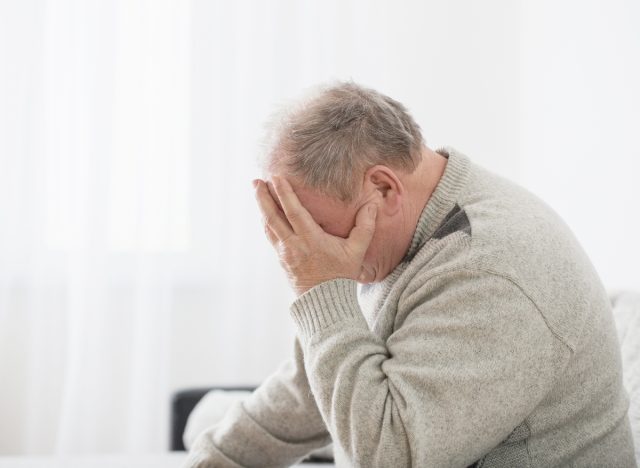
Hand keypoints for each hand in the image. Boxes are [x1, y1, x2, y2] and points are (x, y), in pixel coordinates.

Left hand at [253, 176, 376, 295]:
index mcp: (311, 240)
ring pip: (268, 227)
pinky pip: (271, 237)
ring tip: (258, 191)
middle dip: (263, 197)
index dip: (284, 193)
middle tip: (256, 181)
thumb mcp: (357, 250)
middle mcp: (293, 245)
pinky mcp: (282, 260)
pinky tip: (266, 214)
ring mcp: (285, 253)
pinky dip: (267, 222)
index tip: (276, 178)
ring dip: (262, 208)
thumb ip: (365, 227)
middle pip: (272, 217)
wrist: (325, 302)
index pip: (293, 212)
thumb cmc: (342, 275)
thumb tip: (373, 205)